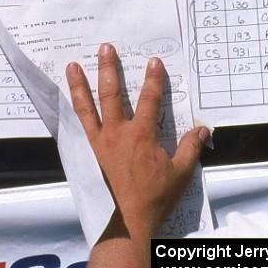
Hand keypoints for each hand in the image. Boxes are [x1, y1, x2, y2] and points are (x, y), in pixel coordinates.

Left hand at [66, 43, 209, 244]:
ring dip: (80, 84)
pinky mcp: (88, 151)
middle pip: (112, 93)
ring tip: (72, 65)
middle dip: (109, 69)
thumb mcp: (181, 173)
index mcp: (142, 135)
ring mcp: (99, 141)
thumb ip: (190, 148)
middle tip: (106, 48)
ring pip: (87, 106)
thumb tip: (202, 128)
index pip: (149, 100)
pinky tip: (65, 100)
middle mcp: (117, 132)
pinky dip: (71, 110)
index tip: (153, 61)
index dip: (153, 79)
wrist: (126, 219)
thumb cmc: (154, 197)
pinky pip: (78, 125)